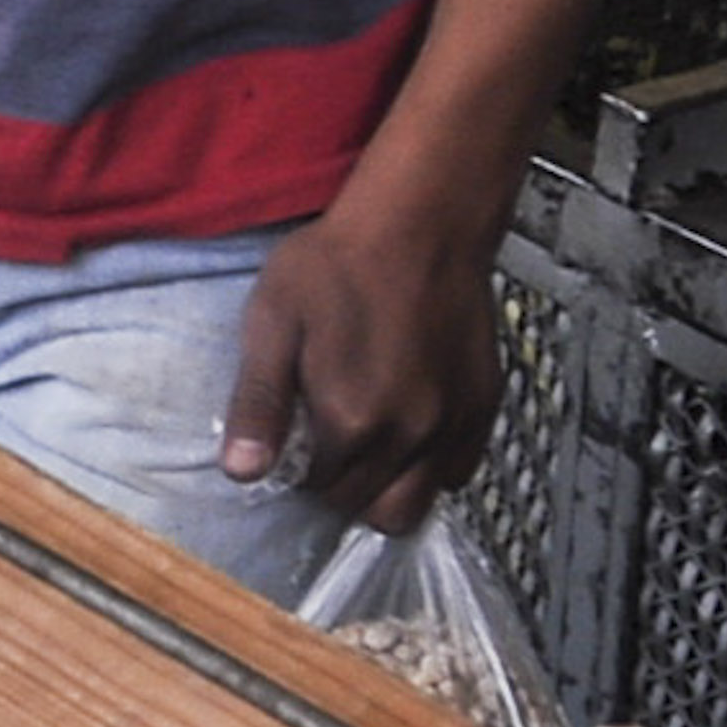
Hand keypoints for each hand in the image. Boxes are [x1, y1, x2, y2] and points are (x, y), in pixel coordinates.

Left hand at [216, 197, 503, 533]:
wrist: (422, 219)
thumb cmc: (337, 263)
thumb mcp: (274, 322)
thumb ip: (259, 403)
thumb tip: (242, 473)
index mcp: (351, 421)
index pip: (318, 492)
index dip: (299, 476)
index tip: (292, 448)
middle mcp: (409, 437)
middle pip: (366, 507)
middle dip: (338, 490)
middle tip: (325, 447)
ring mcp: (453, 426)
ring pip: (416, 505)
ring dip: (385, 492)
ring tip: (367, 449)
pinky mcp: (484, 407)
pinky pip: (457, 473)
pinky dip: (430, 469)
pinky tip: (409, 431)